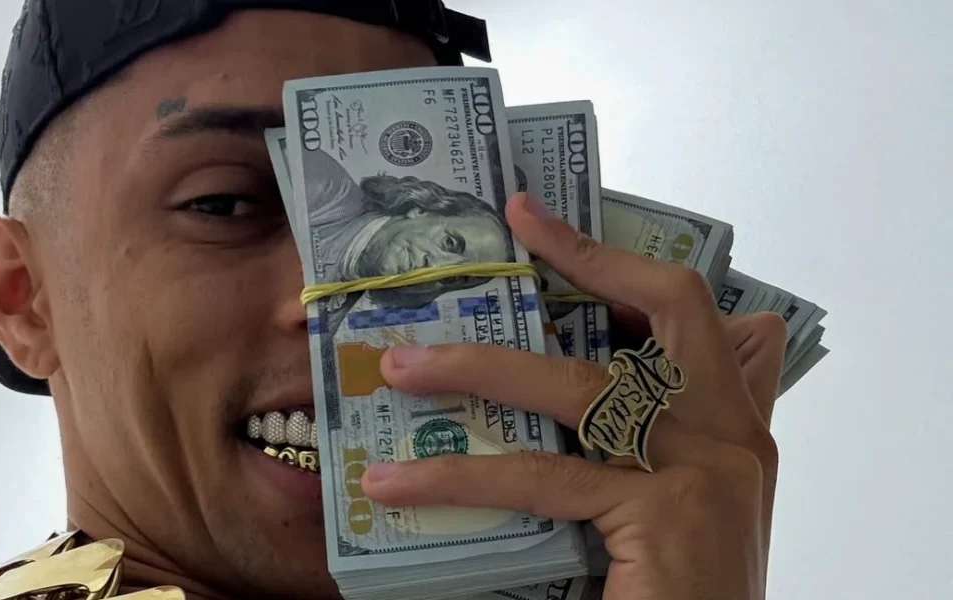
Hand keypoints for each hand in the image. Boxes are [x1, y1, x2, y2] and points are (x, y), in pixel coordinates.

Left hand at [360, 192, 786, 599]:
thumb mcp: (670, 503)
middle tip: (505, 231)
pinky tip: (400, 483)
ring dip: (477, 370)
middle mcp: (731, 434)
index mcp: (733, 423)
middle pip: (658, 314)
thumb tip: (560, 404)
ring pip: (577, 390)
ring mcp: (705, 470)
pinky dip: (460, 478)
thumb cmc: (681, 589)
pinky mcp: (667, 514)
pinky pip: (541, 478)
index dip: (611, 257)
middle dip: (576, 263)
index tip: (535, 220)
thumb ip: (639, 445)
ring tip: (401, 368)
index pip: (684, 308)